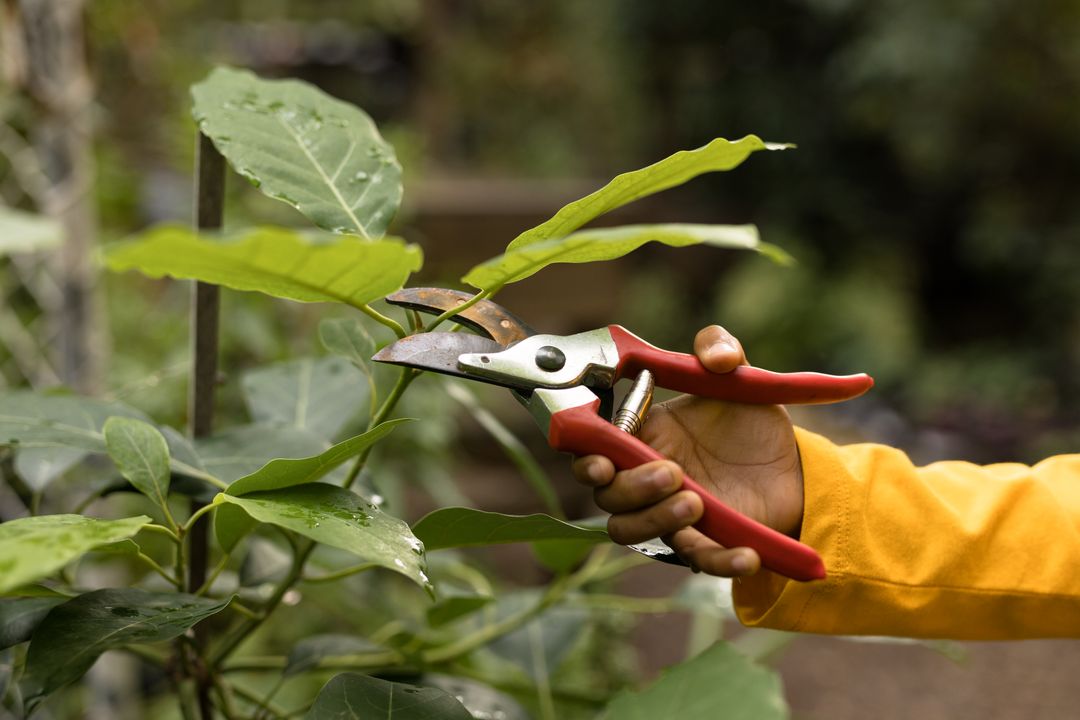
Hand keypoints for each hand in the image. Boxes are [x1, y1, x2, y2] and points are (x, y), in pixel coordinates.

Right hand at [572, 326, 804, 576]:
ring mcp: (669, 513)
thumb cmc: (748, 420)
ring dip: (655, 520)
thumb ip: (721, 348)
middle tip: (672, 472)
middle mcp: (644, 477)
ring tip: (697, 502)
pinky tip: (746, 552)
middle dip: (630, 488)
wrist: (791, 464)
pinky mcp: (703, 542)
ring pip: (630, 531)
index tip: (603, 461)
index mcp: (642, 436)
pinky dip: (718, 561)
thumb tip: (717, 357)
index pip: (592, 451)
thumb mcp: (738, 377)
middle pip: (607, 497)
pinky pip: (697, 560)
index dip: (587, 460)